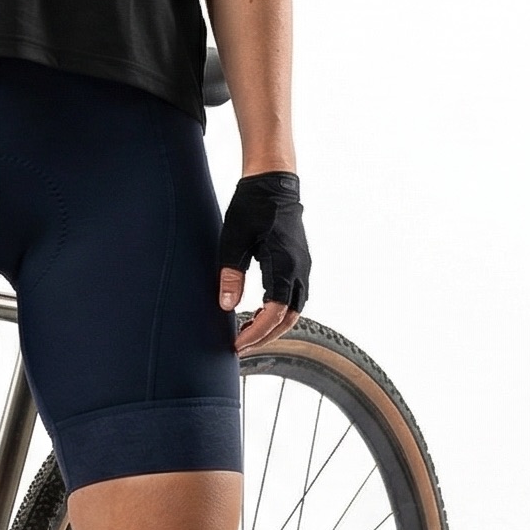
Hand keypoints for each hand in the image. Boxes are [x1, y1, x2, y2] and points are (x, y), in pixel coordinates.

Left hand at [218, 171, 309, 352]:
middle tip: (242, 346)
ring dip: (273, 325)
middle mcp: (299, 270)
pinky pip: (293, 296)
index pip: (274, 313)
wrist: (273, 183)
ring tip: (247, 332)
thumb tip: (226, 306)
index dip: (257, 333)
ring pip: (294, 309)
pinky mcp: (299, 262)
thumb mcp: (233, 240)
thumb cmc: (252, 207)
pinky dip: (278, 310)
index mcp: (285, 265)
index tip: (238, 345)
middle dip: (266, 336)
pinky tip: (257, 312)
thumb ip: (230, 274)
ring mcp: (302, 266)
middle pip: (289, 318)